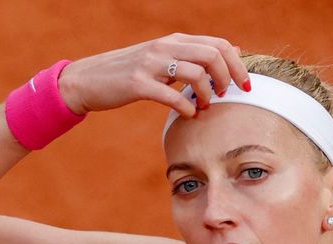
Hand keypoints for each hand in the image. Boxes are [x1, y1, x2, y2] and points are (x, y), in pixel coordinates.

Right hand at [58, 33, 248, 117]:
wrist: (87, 80)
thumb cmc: (126, 74)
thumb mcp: (160, 59)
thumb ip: (191, 56)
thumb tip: (231, 51)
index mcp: (173, 40)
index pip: (218, 44)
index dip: (238, 64)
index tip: (246, 85)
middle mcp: (164, 47)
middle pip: (212, 55)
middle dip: (227, 78)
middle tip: (225, 96)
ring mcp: (150, 64)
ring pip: (195, 73)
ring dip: (206, 93)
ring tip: (204, 106)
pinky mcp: (137, 84)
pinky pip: (171, 95)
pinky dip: (186, 107)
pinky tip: (189, 114)